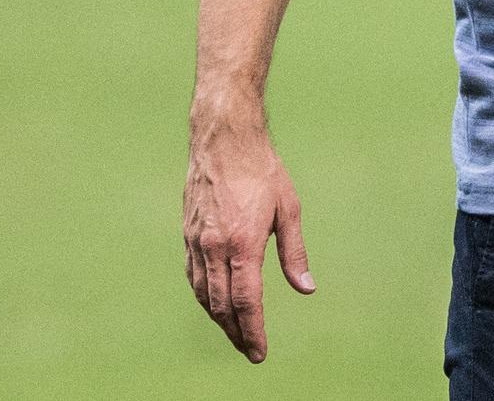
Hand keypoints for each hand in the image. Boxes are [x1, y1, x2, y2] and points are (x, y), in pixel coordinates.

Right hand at [182, 120, 313, 362]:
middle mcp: (215, 247)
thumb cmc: (262, 172)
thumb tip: (306, 288)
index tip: (260, 351)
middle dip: (236, 332)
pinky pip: (194, 278)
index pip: (246, 301)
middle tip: (250, 350)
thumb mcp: (290, 209)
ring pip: (204, 295)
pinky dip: (205, 298)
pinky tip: (215, 305)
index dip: (253, 330)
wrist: (223, 142)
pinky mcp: (187, 236)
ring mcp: (196, 243)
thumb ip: (294, 252)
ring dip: (219, 319)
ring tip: (235, 333)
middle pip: (222, 305)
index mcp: (243, 243)